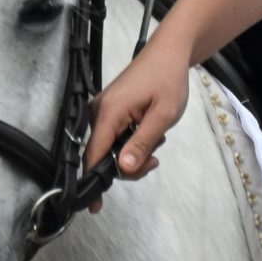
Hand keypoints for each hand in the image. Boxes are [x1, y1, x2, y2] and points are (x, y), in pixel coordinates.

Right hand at [83, 35, 192, 209]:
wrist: (169, 52)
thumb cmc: (168, 80)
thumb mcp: (162, 116)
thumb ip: (141, 143)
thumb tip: (122, 169)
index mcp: (109, 113)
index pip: (93, 155)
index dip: (93, 182)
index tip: (95, 207)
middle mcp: (98, 112)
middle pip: (102, 155)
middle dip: (127, 165)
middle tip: (154, 161)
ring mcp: (103, 109)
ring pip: (109, 147)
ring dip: (132, 153)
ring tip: (157, 140)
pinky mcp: (110, 109)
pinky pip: (113, 136)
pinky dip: (130, 142)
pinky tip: (149, 133)